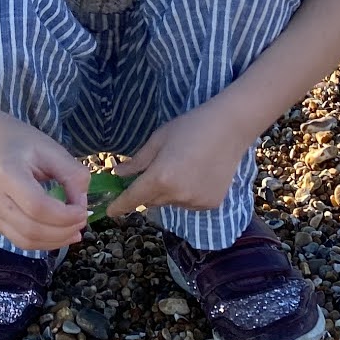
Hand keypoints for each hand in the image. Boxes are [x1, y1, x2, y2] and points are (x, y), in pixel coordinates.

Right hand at [0, 124, 90, 252]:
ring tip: (74, 232)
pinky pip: (21, 242)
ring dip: (55, 242)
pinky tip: (59, 235)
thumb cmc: (23, 145)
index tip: (83, 212)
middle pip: (31, 228)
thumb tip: (81, 205)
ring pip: (26, 241)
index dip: (64, 216)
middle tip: (82, 222)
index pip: (37, 206)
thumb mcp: (52, 150)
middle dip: (63, 231)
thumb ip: (73, 175)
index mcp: (6, 173)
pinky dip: (44, 243)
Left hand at [109, 104, 253, 218]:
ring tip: (183, 166)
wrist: (230, 128)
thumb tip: (117, 174)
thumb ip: (137, 162)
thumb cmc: (190, 127)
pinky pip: (189, 203)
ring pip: (170, 202)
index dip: (119, 206)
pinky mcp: (210, 204)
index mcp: (160, 177)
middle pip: (150, 201)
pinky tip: (197, 174)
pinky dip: (187, 194)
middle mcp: (177, 195)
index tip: (110, 212)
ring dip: (168, 192)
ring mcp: (195, 202)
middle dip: (147, 190)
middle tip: (157, 170)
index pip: (132, 198)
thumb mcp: (158, 140)